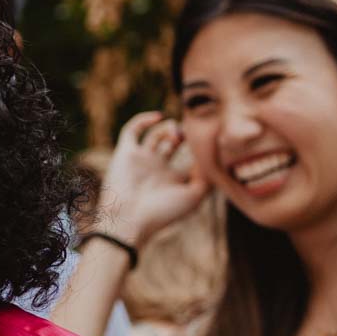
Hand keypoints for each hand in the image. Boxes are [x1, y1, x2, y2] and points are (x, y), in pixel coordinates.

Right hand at [97, 111, 208, 246]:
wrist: (129, 218)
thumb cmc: (163, 211)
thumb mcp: (194, 196)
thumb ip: (207, 176)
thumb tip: (210, 156)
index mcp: (173, 179)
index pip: (189, 159)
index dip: (202, 149)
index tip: (211, 142)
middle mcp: (157, 167)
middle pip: (172, 143)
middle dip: (184, 134)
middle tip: (193, 131)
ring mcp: (141, 159)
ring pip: (154, 135)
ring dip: (168, 128)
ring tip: (177, 132)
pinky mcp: (125, 153)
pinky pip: (131, 130)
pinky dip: (143, 120)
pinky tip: (159, 117)